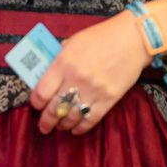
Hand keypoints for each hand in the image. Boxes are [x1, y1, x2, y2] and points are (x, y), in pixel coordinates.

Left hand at [30, 10, 151, 134]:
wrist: (132, 39)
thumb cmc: (100, 37)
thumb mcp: (72, 43)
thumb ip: (59, 59)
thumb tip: (48, 75)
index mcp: (63, 63)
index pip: (42, 91)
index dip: (36, 103)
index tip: (35, 106)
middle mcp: (76, 79)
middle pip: (55, 108)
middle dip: (46, 121)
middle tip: (43, 127)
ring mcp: (93, 90)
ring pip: (72, 116)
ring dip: (63, 125)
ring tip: (59, 127)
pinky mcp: (110, 99)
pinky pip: (92, 119)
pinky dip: (81, 127)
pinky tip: (75, 130)